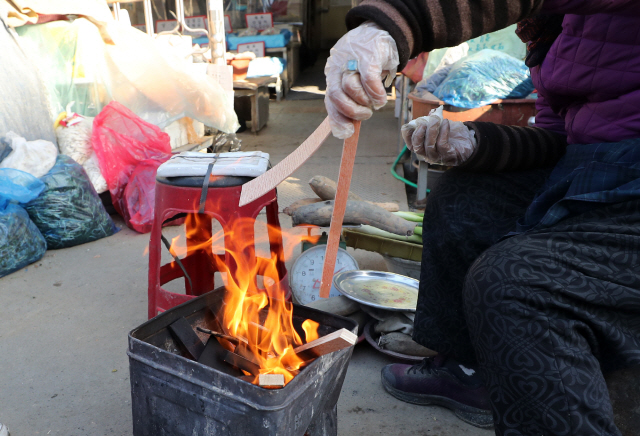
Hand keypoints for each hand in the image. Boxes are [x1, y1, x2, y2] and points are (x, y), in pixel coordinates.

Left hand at [325, 22, 398, 138]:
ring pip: (350, 87)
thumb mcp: (354, 78)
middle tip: (365, 114)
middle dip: (351, 111)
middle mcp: (337, 67)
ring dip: (365, 101)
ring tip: (374, 102)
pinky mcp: (368, 54)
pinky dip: (375, 93)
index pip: (329, 100)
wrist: (378, 31)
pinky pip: (368, 79)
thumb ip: (350, 99)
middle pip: (335, 95)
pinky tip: (380, 98)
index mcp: (333, 75)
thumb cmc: (366, 61)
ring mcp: (351, 59)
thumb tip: (348, 129)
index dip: (337, 119)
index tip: (347, 132)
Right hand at [401, 106, 476, 165]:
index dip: (407, 134)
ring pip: (429, 145)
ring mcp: (437, 156)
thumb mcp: (439, 127)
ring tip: (436, 119)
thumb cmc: (450, 135)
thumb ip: (432, 121)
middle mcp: (427, 154)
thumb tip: (431, 112)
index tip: (410, 123)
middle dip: (418, 133)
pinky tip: (446, 123)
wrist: (467, 143)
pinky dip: (443, 131)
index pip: (409, 144)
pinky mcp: (447, 155)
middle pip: (416, 146)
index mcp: (422, 147)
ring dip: (431, 130)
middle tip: (424, 122)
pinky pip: (442, 144)